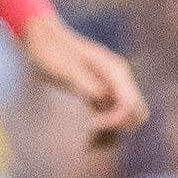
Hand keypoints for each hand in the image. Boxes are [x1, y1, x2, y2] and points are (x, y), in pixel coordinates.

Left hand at [22, 13, 148, 147]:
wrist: (40, 38)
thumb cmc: (50, 51)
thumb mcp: (64, 68)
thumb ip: (84, 82)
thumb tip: (102, 96)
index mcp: (114, 70)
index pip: (129, 105)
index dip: (114, 121)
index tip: (90, 125)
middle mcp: (118, 77)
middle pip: (137, 113)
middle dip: (118, 127)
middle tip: (90, 130)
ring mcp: (110, 84)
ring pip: (124, 117)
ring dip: (110, 131)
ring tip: (86, 139)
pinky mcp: (98, 91)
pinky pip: (109, 115)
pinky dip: (102, 127)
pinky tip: (84, 136)